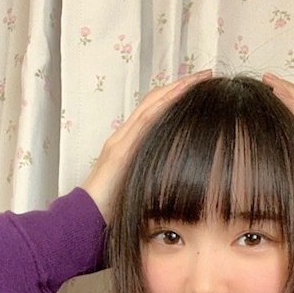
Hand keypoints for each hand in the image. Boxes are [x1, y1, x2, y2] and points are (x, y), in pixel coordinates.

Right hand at [82, 70, 211, 223]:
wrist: (87, 218)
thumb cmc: (113, 211)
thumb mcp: (141, 191)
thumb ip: (155, 181)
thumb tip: (180, 188)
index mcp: (129, 145)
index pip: (154, 113)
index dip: (175, 98)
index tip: (199, 89)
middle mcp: (124, 136)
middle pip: (154, 102)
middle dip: (180, 86)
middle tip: (206, 74)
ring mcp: (122, 140)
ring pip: (151, 105)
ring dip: (176, 89)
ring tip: (199, 78)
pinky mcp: (122, 148)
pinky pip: (146, 119)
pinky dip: (164, 104)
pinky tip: (181, 94)